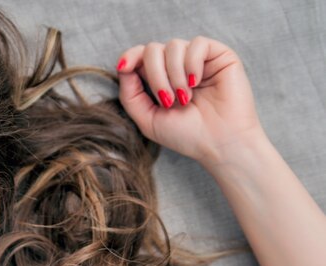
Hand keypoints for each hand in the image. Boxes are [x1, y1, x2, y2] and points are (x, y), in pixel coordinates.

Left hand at [117, 36, 264, 168]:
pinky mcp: (220, 56)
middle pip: (153, 49)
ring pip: (173, 45)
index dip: (130, 56)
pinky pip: (197, 44)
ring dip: (174, 75)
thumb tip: (123, 67)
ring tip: (185, 98)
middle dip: (155, 76)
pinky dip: (192, 64)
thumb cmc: (186, 135)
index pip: (140, 55)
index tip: (123, 68)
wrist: (220, 144)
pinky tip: (197, 83)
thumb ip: (130, 94)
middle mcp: (178, 66)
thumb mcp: (148, 119)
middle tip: (168, 101)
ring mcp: (198, 60)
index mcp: (160, 79)